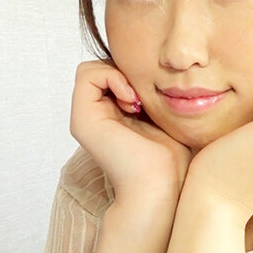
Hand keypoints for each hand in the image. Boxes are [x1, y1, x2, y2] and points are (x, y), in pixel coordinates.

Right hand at [69, 59, 192, 201]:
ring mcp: (85, 118)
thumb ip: (152, 96)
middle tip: (141, 99)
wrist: (160, 185)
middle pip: (100, 67)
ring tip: (135, 102)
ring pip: (90, 68)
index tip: (149, 97)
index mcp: (112, 116)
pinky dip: (112, 77)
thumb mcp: (163, 117)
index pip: (112, 72)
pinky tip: (131, 101)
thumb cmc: (170, 159)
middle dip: (124, 72)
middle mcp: (94, 116)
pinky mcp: (82, 119)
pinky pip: (87, 74)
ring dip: (117, 75)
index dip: (131, 73)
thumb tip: (160, 74)